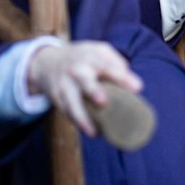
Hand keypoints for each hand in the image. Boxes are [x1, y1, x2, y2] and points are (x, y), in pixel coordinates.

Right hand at [28, 42, 143, 136]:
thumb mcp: (99, 52)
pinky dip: (77, 122)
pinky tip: (90, 131)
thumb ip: (117, 64)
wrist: (47, 62)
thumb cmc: (84, 59)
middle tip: (103, 102)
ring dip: (82, 118)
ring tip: (94, 133)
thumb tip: (135, 87)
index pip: (108, 66)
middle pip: (84, 81)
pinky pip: (66, 112)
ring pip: (71, 103)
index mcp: (91, 57)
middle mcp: (76, 70)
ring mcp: (64, 84)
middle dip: (93, 91)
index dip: (122, 77)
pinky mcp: (56, 97)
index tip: (137, 88)